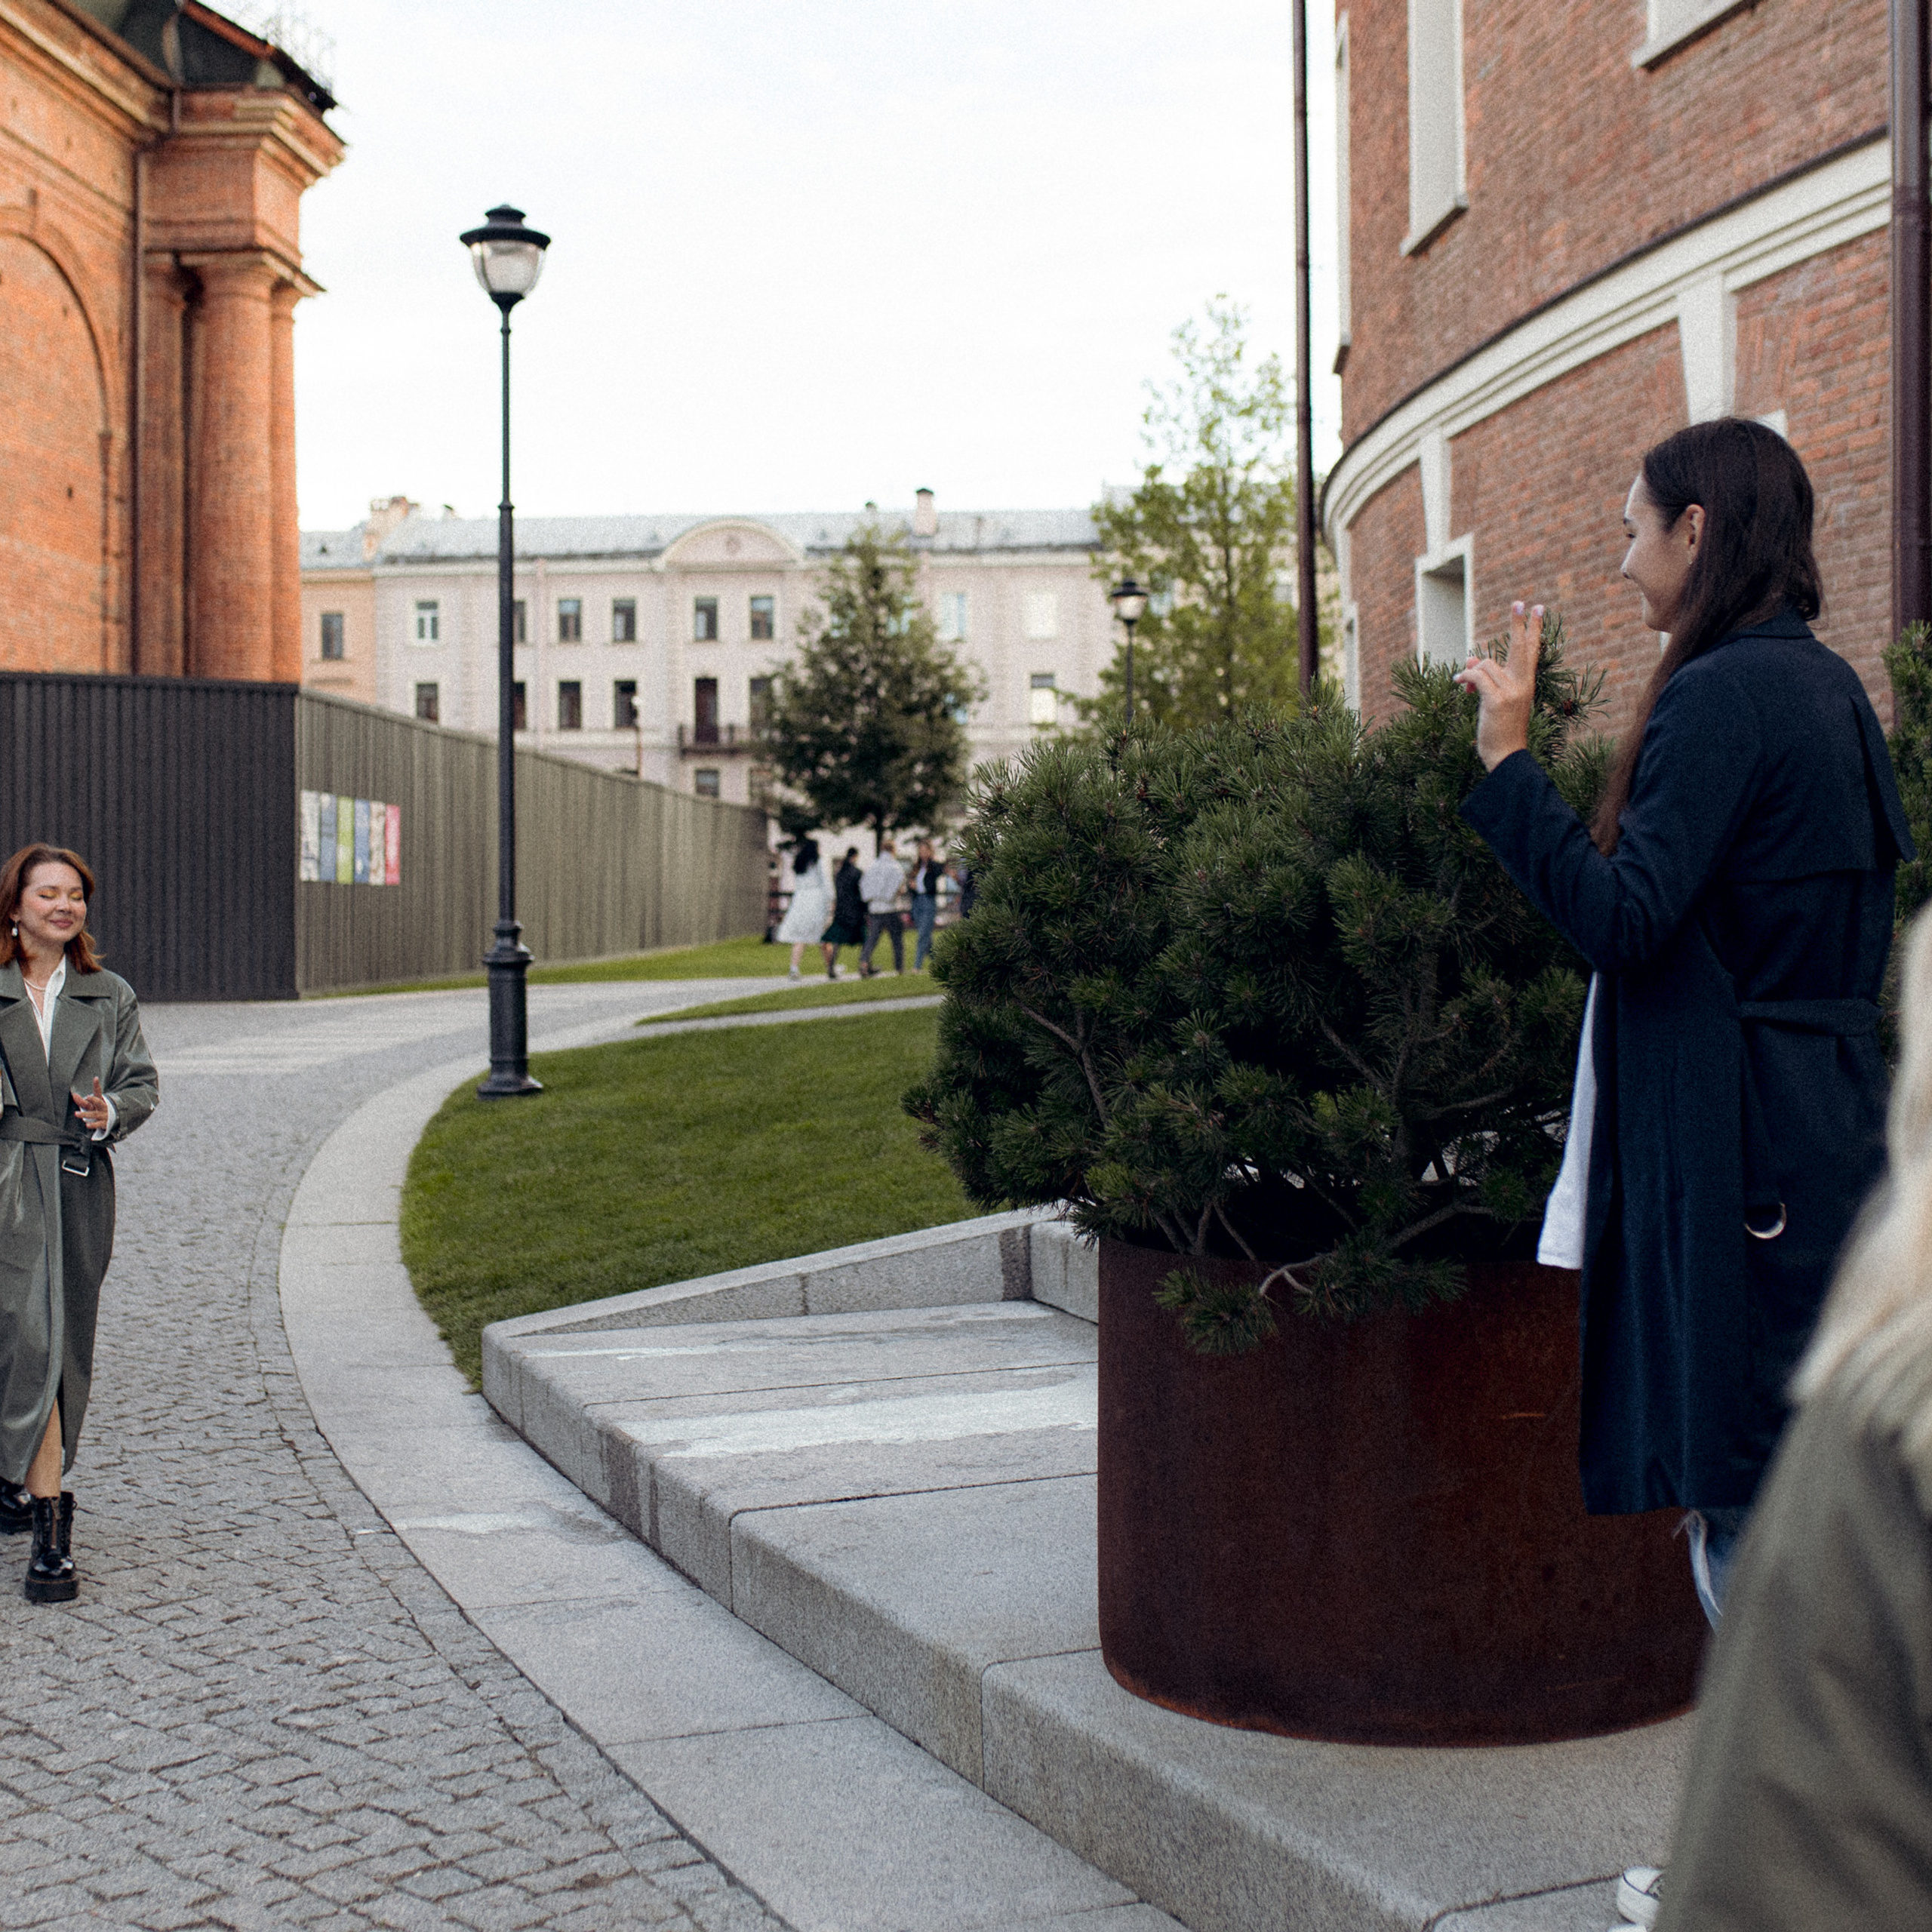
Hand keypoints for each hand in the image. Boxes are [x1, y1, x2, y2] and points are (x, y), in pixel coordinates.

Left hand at [71, 1077, 109, 1133]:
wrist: (113, 1120)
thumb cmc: (98, 1110)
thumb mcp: (91, 1105)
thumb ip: (82, 1101)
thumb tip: (74, 1095)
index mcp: (100, 1100)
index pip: (98, 1091)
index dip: (96, 1085)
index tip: (96, 1078)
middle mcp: (103, 1107)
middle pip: (98, 1102)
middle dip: (94, 1100)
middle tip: (88, 1097)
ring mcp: (104, 1115)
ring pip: (94, 1114)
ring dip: (85, 1114)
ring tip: (76, 1114)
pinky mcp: (104, 1123)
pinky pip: (98, 1124)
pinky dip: (93, 1125)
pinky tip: (87, 1125)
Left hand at [1454, 601, 1541, 771]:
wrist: (1506, 756)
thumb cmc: (1500, 729)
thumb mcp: (1492, 700)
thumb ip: (1484, 678)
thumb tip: (1470, 658)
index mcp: (1525, 684)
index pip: (1531, 651)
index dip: (1533, 629)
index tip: (1537, 608)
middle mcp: (1522, 684)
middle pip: (1520, 647)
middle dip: (1519, 624)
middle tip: (1520, 601)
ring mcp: (1511, 692)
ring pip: (1486, 665)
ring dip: (1471, 673)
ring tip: (1466, 689)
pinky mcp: (1497, 700)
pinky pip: (1476, 676)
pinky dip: (1465, 677)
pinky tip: (1459, 684)